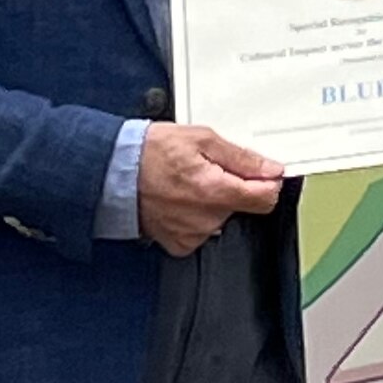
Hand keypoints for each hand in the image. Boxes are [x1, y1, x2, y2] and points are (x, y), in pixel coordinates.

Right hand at [138, 123, 282, 256]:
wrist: (112, 173)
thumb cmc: (148, 153)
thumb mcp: (200, 139)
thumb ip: (241, 157)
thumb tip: (270, 169)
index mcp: (215, 191)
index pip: (266, 198)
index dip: (268, 183)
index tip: (262, 174)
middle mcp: (205, 219)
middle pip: (242, 206)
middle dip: (233, 187)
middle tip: (208, 169)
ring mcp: (192, 234)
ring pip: (222, 217)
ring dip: (213, 201)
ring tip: (188, 183)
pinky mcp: (178, 243)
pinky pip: (201, 230)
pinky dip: (195, 216)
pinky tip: (179, 200)